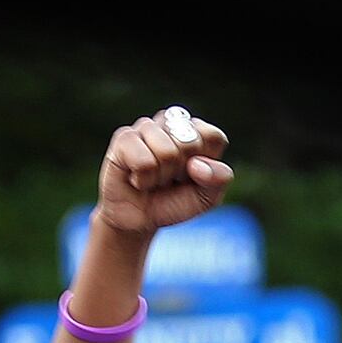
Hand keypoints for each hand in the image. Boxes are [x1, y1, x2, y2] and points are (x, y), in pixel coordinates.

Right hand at [93, 106, 233, 236]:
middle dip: (181, 171)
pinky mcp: (124, 137)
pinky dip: (143, 180)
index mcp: (196, 131)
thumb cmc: (174, 202)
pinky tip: (136, 178)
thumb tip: (197, 164)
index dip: (205, 164)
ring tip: (152, 178)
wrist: (139, 220)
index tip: (192, 175)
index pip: (212, 137)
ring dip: (161, 176)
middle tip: (169, 178)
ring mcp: (147, 127)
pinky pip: (144, 162)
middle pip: (190, 143)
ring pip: (167, 152)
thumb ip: (217, 179)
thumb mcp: (206, 197)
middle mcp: (171, 123)